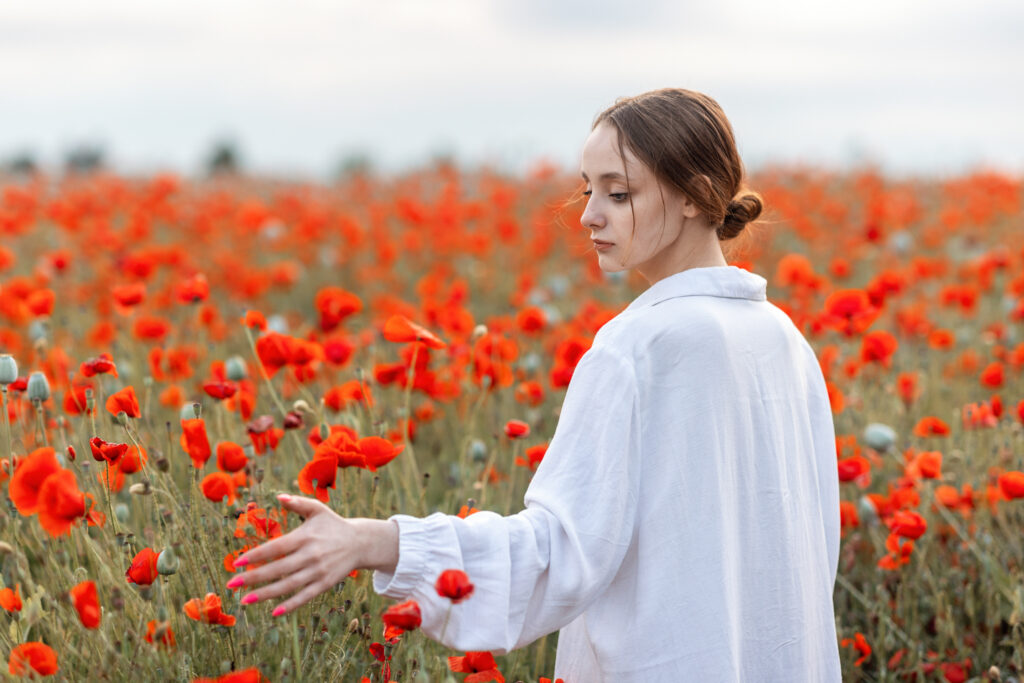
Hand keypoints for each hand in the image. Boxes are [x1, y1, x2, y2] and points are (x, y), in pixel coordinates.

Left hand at [226, 493, 398, 615]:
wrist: (360, 542)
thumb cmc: (333, 524)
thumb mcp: (317, 509)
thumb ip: (297, 503)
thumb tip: (277, 497)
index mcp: (305, 536)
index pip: (276, 548)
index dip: (256, 555)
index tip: (237, 562)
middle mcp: (311, 555)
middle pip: (278, 569)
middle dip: (253, 578)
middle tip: (231, 584)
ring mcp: (318, 571)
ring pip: (288, 585)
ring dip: (265, 594)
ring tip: (245, 601)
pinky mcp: (325, 583)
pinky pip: (305, 596)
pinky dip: (291, 605)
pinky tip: (274, 612)